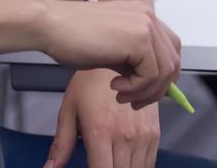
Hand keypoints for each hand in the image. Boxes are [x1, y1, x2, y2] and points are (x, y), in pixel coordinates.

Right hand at [39, 0, 180, 108]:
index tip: (146, 92)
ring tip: (121, 95)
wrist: (51, 26)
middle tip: (134, 101)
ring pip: (165, 72)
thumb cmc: (72, 37)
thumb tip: (152, 80)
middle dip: (157, 88)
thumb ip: (133, 57)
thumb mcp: (112, 47)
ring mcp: (145, 25)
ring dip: (144, 91)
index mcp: (141, 14)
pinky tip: (114, 87)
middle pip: (173, 62)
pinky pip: (150, 75)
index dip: (163, 75)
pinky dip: (135, 88)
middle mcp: (147, 16)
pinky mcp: (138, 39)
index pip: (170, 48)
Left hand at [46, 70, 160, 167]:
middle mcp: (124, 137)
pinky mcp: (154, 133)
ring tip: (110, 161)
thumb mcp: (69, 110)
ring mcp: (142, 136)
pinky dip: (138, 167)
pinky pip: (149, 163)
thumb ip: (61, 144)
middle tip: (98, 162)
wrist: (118, 59)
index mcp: (100, 133)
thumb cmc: (88, 84)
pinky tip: (125, 161)